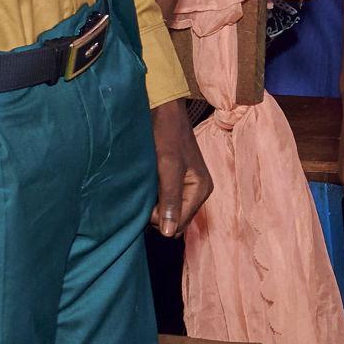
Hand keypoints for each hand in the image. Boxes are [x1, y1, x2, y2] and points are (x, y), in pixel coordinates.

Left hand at [151, 100, 211, 237]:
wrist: (162, 110)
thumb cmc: (166, 135)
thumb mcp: (168, 167)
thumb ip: (170, 200)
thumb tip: (169, 233)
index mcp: (201, 189)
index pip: (179, 223)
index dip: (159, 219)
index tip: (143, 204)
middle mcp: (197, 191)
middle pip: (175, 220)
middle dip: (156, 214)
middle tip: (141, 196)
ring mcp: (186, 186)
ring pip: (167, 211)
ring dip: (153, 205)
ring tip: (142, 188)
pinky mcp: (175, 180)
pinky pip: (164, 200)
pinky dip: (152, 198)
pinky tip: (144, 185)